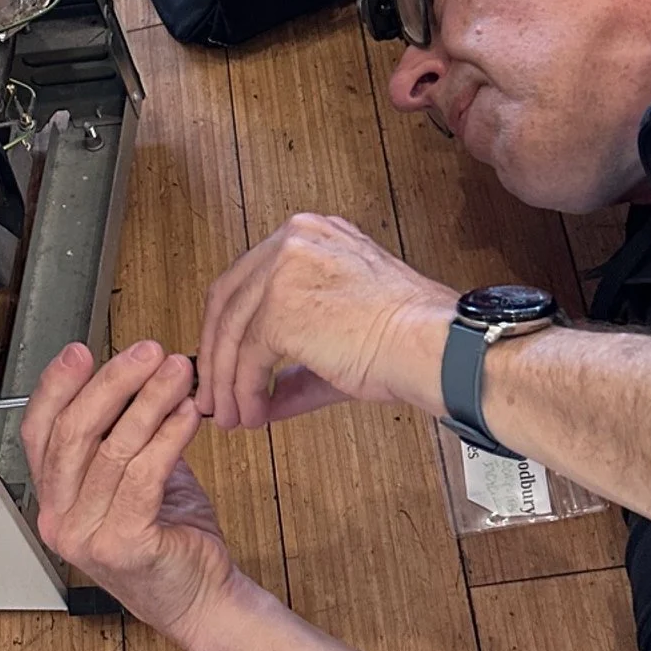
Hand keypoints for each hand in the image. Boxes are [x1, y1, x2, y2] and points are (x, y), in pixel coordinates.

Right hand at [23, 340, 241, 648]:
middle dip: (112, 383)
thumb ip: (121, 432)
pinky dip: (169, 436)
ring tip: (178, 373)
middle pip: (73, 433)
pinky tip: (187, 413)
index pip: (39, 431)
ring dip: (149, 400)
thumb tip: (133, 371)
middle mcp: (60, 519)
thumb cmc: (170, 535)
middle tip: (147, 353)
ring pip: (112, 450)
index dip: (56, 386)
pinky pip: (144, 475)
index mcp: (55, 498)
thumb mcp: (134, 475)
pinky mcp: (124, 546)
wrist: (202, 599)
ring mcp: (88, 537)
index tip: (82, 350)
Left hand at [196, 214, 455, 429]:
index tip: (222, 364)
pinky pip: (246, 357)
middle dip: (216, 355)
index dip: (227, 327)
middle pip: (228, 300)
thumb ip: (294, 362)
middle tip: (214, 398)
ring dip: (226, 382)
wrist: (436, 348)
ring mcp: (284, 269)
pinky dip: (244, 391)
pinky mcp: (281, 307)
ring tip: (232, 416)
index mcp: (310, 234)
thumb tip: (261, 397)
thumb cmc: (408, 341)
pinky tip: (253, 414)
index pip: (247, 279)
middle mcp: (293, 239)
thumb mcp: (338, 336)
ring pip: (231, 331)